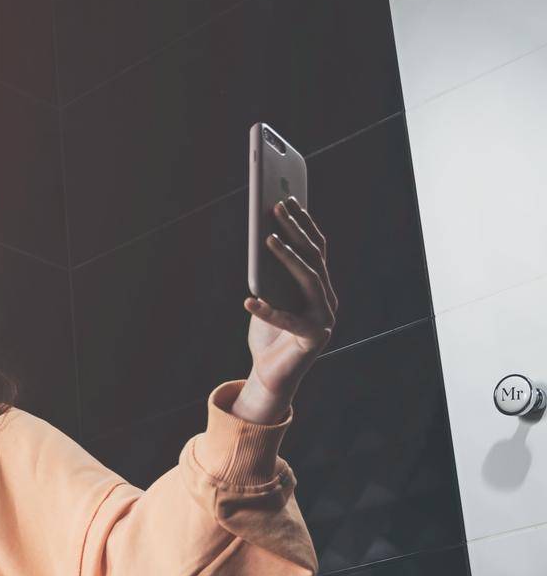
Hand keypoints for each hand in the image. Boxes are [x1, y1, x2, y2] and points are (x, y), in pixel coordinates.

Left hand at [241, 197, 338, 411]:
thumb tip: (262, 240)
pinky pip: (289, 320)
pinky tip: (248, 301)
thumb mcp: (266, 299)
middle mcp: (327, 299)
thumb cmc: (267, 336)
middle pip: (315, 257)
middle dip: (296, 230)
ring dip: (288, 257)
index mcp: (319, 287)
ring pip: (309, 279)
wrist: (270, 377)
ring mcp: (325, 318)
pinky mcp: (313, 339)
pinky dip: (268, 310)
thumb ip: (268, 276)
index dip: (304, 223)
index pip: (316, 248)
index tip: (288, 198)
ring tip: (267, 239)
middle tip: (277, 207)